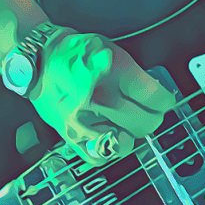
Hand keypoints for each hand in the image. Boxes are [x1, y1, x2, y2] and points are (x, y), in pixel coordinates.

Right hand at [29, 31, 177, 166]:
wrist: (38, 60)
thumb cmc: (74, 52)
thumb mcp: (110, 48)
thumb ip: (134, 73)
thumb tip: (155, 92)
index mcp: (114, 72)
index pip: (155, 98)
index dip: (166, 100)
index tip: (166, 100)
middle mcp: (101, 98)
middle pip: (145, 122)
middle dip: (154, 117)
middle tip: (151, 112)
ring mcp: (85, 120)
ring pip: (126, 142)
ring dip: (133, 133)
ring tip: (131, 123)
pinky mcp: (71, 135)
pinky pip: (99, 155)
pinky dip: (110, 149)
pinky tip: (112, 136)